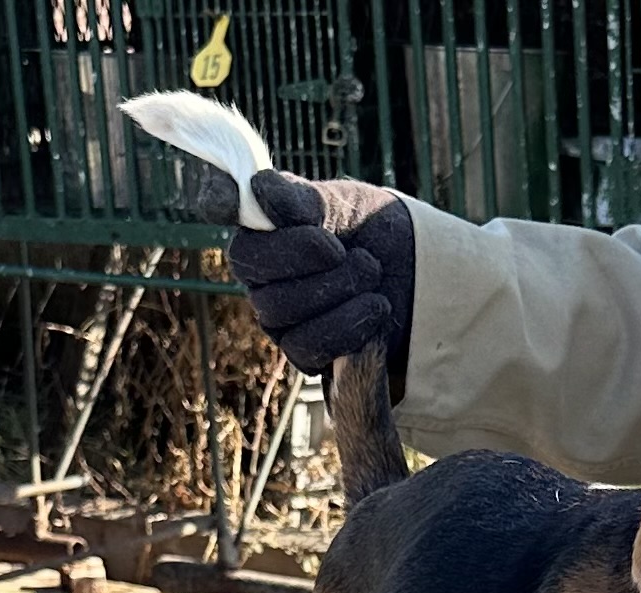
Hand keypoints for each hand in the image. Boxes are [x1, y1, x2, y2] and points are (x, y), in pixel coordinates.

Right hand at [198, 165, 414, 376]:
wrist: (419, 280)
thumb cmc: (375, 235)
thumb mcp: (348, 204)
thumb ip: (305, 200)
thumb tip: (259, 189)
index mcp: (263, 226)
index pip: (222, 203)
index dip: (221, 197)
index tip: (237, 199)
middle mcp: (260, 273)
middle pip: (253, 268)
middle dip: (311, 257)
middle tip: (355, 253)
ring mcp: (278, 317)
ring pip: (279, 310)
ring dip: (338, 289)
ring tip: (373, 274)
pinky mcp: (304, 354)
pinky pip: (307, 346)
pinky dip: (349, 325)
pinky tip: (376, 308)